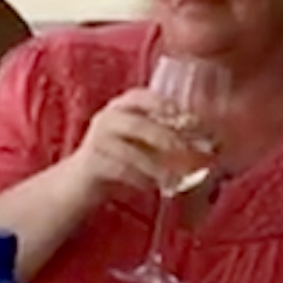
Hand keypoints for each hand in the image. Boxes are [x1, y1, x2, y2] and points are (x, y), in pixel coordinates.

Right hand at [71, 84, 210, 201]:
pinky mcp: (91, 164)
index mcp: (119, 107)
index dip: (161, 103)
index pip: (139, 96)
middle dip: (164, 138)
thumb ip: (163, 135)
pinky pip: (120, 171)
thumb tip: (202, 143)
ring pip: (129, 152)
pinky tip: (152, 187)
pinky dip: (140, 179)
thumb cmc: (118, 159)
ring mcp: (96, 141)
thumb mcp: (140, 141)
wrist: (79, 182)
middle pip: (136, 124)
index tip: (183, 115)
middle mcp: (106, 119)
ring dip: (155, 166)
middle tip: (185, 151)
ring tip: (173, 179)